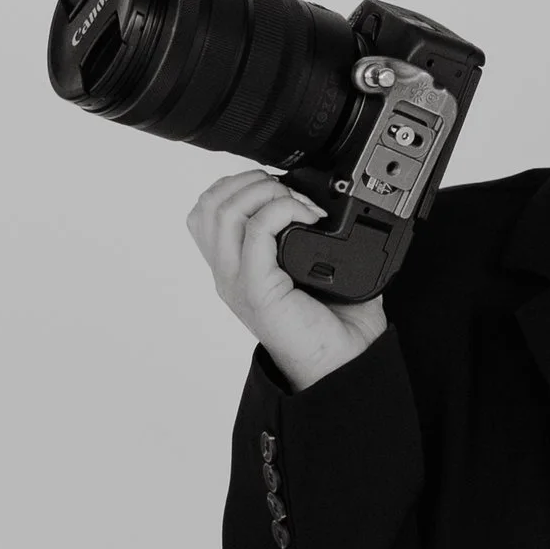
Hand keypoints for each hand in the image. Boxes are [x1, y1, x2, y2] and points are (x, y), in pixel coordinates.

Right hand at [187, 166, 387, 392]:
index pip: (207, 212)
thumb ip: (311, 239)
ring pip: (222, 211)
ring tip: (298, 204)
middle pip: (207, 204)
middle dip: (249, 181)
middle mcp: (229, 274)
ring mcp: (238, 282)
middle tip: (289, 193)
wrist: (342, 367)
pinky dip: (283, 210)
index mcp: (236, 268)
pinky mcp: (257, 290)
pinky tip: (309, 219)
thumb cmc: (333, 327)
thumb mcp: (317, 273)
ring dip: (265, 192)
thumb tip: (329, 208)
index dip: (238, 185)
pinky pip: (255, 232)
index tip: (280, 187)